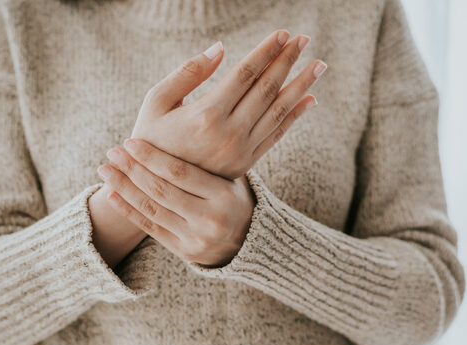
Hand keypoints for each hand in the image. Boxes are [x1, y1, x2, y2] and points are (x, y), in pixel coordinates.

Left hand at [96, 138, 255, 266]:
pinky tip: (111, 196)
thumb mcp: (230, 176)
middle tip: (112, 151)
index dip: (151, 157)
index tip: (130, 142)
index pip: (180, 172)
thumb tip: (182, 113)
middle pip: (161, 190)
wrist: (249, 241)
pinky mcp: (185, 252)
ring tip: (105, 171)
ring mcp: (196, 238)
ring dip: (124, 188)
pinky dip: (128, 211)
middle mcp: (211, 219)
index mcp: (224, 194)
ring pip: (152, 209)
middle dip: (132, 169)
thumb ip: (206, 157)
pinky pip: (150, 228)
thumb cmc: (232, 196)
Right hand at [131, 30, 325, 179]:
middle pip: (267, 89)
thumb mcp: (155, 102)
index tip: (283, 33)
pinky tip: (309, 99)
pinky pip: (276, 135)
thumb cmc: (148, 138)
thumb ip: (187, 73)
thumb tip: (221, 48)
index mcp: (206, 115)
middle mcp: (229, 134)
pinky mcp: (245, 164)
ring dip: (301, 86)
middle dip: (288, 61)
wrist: (152, 188)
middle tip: (305, 39)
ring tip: (317, 64)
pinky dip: (294, 116)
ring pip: (278, 112)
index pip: (245, 74)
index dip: (266, 51)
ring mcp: (240, 151)